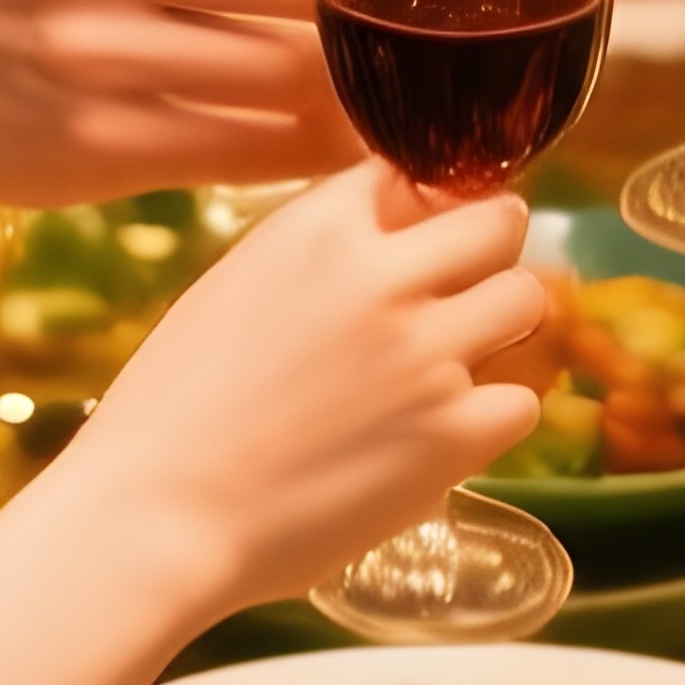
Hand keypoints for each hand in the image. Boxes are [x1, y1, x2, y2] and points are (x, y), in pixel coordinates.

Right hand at [65, 158, 544, 607]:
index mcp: (322, 226)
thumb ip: (322, 251)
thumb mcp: (240, 281)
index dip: (425, 201)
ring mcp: (429, 354)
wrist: (159, 514)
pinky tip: (451, 426)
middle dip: (491, 244)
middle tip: (474, 278)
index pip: (413, 170)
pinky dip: (494, 411)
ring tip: (463, 354)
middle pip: (498, 223)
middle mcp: (386, 276)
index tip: (427, 226)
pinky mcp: (454, 435)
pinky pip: (520, 400)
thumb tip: (392, 238)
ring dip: (500, 322)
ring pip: (525, 301)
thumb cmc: (175, 403)